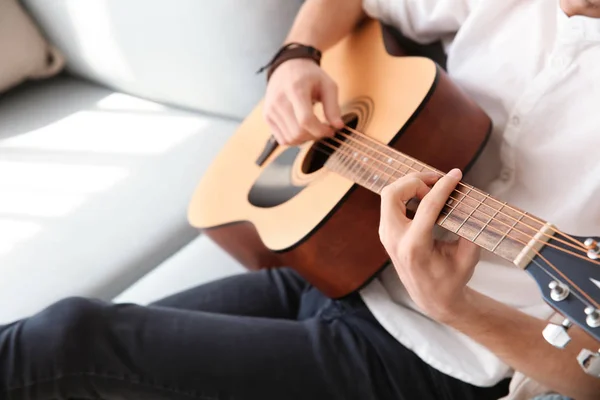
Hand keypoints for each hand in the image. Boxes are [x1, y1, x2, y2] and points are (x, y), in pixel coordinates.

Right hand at [263, 59, 344, 145]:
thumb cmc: (310, 76)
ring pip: (290, 138)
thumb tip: (338, 126)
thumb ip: (333, 106)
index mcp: (295, 89)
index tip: (331, 130)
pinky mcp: (267, 116)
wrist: (287, 66)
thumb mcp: (327, 85)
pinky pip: (282, 139)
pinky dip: (295, 139)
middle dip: (315, 136)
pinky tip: (302, 130)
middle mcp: (279, 100)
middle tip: (324, 130)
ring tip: (313, 129)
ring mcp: (271, 109)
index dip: (320, 130)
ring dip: (305, 139)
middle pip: (297, 132)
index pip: (306, 120)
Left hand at [378, 169, 480, 322]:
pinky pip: (391, 203)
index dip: (442, 186)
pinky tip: (426, 195)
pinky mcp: (386, 232)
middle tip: (438, 181)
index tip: (456, 174)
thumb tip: (471, 200)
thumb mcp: (468, 258)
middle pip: (393, 193)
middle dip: (416, 180)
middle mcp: (394, 239)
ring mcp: (387, 235)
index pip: (426, 206)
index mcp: (414, 247)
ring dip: (410, 185)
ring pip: (389, 194)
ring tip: (434, 187)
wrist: (431, 298)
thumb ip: (471, 231)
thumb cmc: (452, 279)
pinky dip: (406, 193)